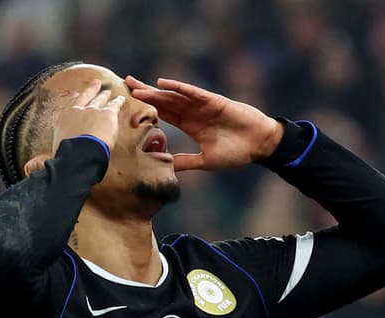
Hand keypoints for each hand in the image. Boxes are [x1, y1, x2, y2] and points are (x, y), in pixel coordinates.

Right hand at [52, 80, 125, 155]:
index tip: (77, 94)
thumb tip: (30, 166)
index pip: (70, 105)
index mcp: (64, 118)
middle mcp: (77, 111)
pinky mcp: (107, 115)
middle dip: (91, 90)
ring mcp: (92, 111)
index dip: (75, 99)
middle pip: (86, 97)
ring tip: (108, 91)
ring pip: (99, 100)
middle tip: (96, 83)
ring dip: (104, 95)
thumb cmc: (66, 156)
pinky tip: (121, 98)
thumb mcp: (54, 152)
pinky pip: (114, 105)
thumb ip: (45, 155)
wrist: (79, 154)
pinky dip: (118, 101)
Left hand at [127, 75, 282, 171]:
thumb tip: (166, 168)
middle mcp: (194, 113)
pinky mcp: (214, 102)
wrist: (260, 145)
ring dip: (156, 91)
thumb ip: (186, 162)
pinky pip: (194, 93)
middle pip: (164, 101)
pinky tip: (164, 83)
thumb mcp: (206, 161)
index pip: (164, 115)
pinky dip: (179, 87)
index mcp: (191, 126)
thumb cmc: (237, 153)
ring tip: (136, 87)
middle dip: (145, 94)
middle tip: (124, 85)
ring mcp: (203, 106)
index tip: (129, 105)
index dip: (147, 109)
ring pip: (174, 96)